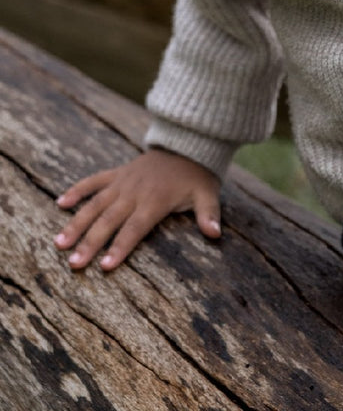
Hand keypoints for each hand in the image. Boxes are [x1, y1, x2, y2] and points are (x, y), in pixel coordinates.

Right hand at [54, 149, 221, 271]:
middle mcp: (134, 192)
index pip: (135, 228)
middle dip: (91, 243)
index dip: (120, 247)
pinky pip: (94, 181)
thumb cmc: (197, 176)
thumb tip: (216, 234)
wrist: (187, 144)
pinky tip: (60, 204)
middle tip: (74, 263)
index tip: (105, 266)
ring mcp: (123, 182)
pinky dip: (78, 190)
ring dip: (77, 223)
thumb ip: (209, 215)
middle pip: (109, 220)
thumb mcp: (208, 194)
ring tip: (59, 243)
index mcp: (155, 200)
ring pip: (95, 204)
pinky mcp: (117, 173)